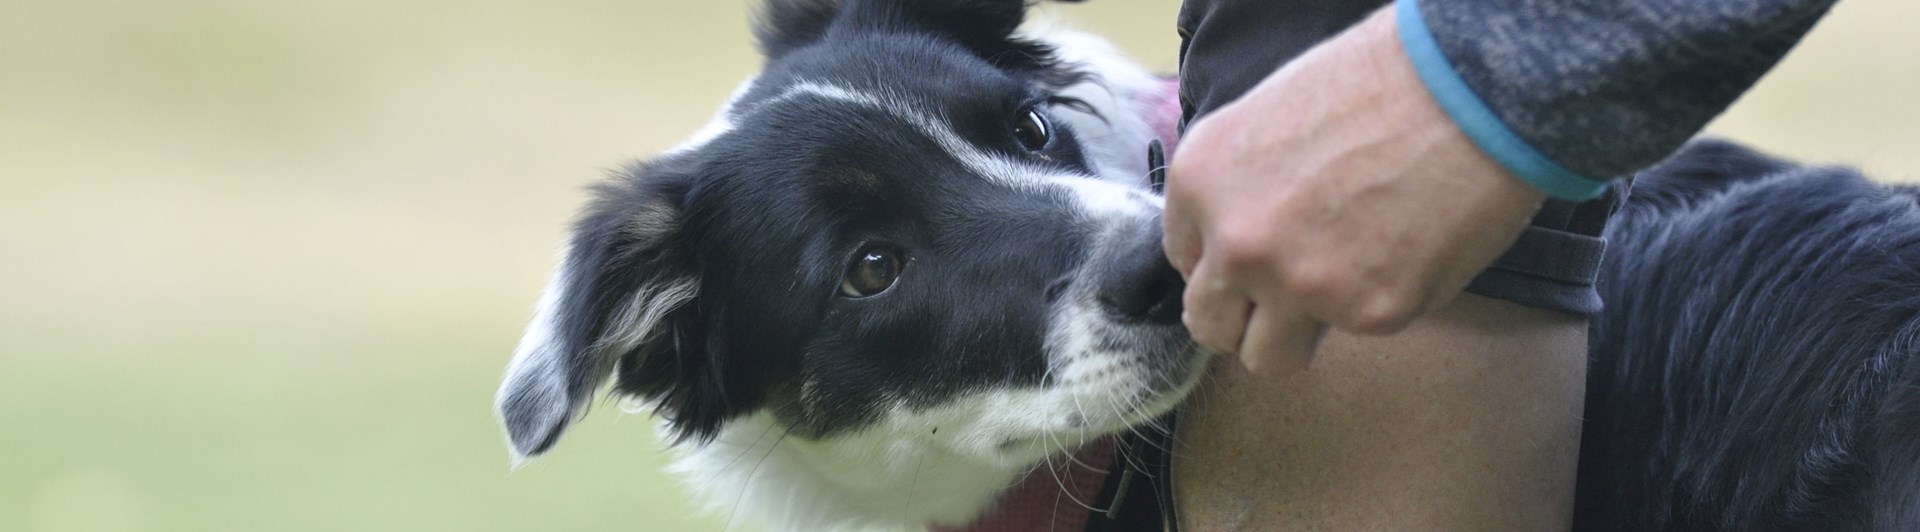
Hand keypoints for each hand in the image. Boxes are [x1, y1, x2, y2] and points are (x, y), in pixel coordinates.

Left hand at [1162, 6, 1546, 374]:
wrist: (1468, 89)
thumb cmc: (1380, 83)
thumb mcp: (1270, 116)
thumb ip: (1239, 186)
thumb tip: (1236, 234)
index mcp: (1201, 182)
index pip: (1185, 259)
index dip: (1224, 260)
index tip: (1258, 255)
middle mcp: (1235, 242)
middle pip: (1210, 322)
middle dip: (1245, 316)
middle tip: (1286, 296)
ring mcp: (1297, 284)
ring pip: (1267, 357)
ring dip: (1296, 336)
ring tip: (1341, 289)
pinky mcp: (1366, 313)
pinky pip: (1355, 333)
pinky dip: (1380, 303)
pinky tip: (1407, 252)